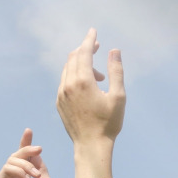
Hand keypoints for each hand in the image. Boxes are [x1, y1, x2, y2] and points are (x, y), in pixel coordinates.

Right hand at [0, 129, 56, 177]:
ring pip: (12, 161)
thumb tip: (34, 151)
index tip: (29, 131)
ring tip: (36, 176)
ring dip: (26, 165)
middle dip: (28, 150)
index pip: (23, 158)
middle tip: (39, 150)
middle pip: (16, 156)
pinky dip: (19, 171)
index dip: (25, 144)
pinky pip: (7, 169)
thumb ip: (39, 166)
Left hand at [57, 28, 124, 148]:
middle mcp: (68, 85)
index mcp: (83, 81)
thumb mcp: (118, 97)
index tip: (94, 31)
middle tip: (97, 49)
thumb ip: (116, 71)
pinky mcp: (59, 103)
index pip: (84, 52)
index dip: (89, 40)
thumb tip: (114, 50)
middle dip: (85, 50)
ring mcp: (61, 94)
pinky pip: (64, 81)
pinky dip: (74, 76)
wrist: (91, 146)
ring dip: (81, 65)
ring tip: (98, 77)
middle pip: (73, 57)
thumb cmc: (108, 124)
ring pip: (67, 69)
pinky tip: (86, 86)